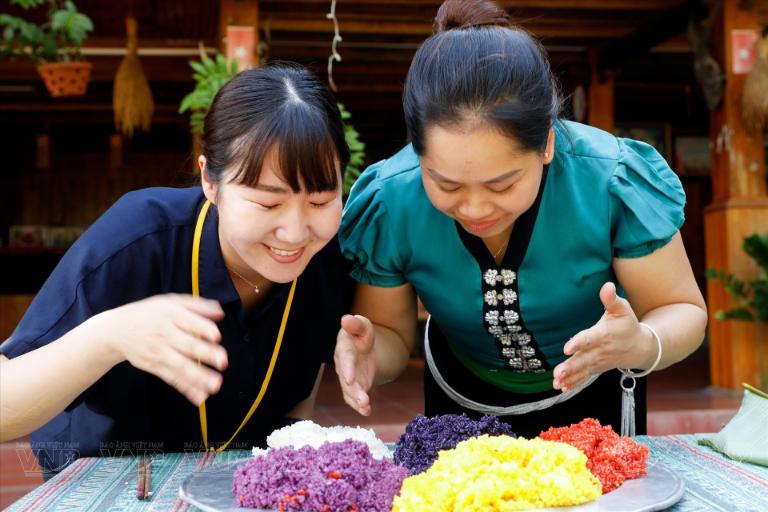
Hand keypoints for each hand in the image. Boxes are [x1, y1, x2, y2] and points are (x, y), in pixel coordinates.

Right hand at [97, 294, 226, 404]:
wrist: (116, 329)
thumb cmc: (150, 313)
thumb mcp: (171, 302)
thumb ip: (198, 306)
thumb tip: (220, 313)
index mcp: (171, 314)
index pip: (189, 321)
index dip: (203, 329)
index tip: (216, 337)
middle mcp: (164, 333)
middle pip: (187, 345)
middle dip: (205, 354)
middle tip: (223, 361)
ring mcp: (158, 352)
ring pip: (180, 365)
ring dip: (198, 377)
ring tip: (215, 385)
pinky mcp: (153, 366)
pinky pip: (171, 378)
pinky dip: (185, 388)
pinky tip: (199, 396)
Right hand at [334, 314, 375, 415]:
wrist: (362, 345)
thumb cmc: (361, 333)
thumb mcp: (363, 325)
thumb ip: (356, 324)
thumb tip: (346, 319)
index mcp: (344, 348)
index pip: (345, 358)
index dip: (347, 369)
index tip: (350, 379)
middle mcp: (342, 365)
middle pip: (346, 379)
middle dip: (354, 390)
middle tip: (362, 399)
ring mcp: (347, 377)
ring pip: (350, 391)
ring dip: (357, 400)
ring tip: (366, 407)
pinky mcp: (354, 386)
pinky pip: (354, 398)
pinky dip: (360, 406)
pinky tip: (367, 412)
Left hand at [553, 282, 649, 391]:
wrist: (640, 347)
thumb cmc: (628, 324)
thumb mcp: (623, 309)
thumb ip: (612, 299)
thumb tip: (607, 286)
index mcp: (605, 334)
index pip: (590, 338)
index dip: (579, 342)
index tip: (567, 348)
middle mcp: (601, 350)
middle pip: (584, 359)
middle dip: (571, 367)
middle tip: (558, 373)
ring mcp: (598, 361)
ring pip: (583, 370)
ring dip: (569, 377)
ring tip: (556, 382)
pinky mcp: (595, 368)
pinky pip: (584, 377)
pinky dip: (574, 383)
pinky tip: (561, 388)